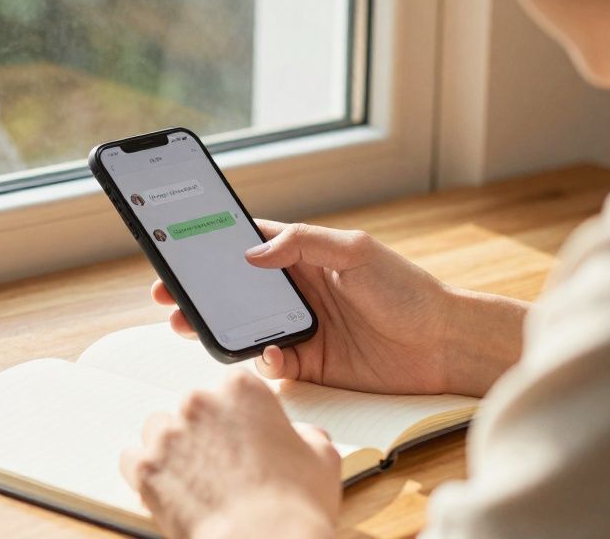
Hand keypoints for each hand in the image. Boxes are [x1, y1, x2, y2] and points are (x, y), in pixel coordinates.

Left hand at [120, 370, 340, 538]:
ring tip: (195, 478)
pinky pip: (134, 460)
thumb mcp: (321, 457)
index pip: (230, 388)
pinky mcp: (145, 467)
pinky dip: (147, 473)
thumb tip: (304, 436)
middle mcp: (199, 403)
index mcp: (241, 389)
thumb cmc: (293, 505)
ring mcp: (168, 435)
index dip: (237, 415)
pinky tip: (169, 488)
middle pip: (193, 408)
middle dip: (205, 432)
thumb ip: (306, 435)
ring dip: (172, 448)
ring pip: (159, 430)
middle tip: (224, 465)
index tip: (242, 434)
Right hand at [153, 220, 526, 395]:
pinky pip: (271, 364)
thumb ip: (303, 244)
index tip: (179, 247)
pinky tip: (269, 355)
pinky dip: (262, 361)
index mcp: (305, 257)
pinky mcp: (310, 364)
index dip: (212, 246)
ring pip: (244, 327)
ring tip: (187, 325)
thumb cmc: (406, 290)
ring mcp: (301, 328)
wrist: (443, 344)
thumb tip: (252, 252)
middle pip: (235, 289)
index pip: (248, 245)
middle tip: (167, 294)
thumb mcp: (356, 251)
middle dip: (199, 291)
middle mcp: (298, 291)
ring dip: (215, 327)